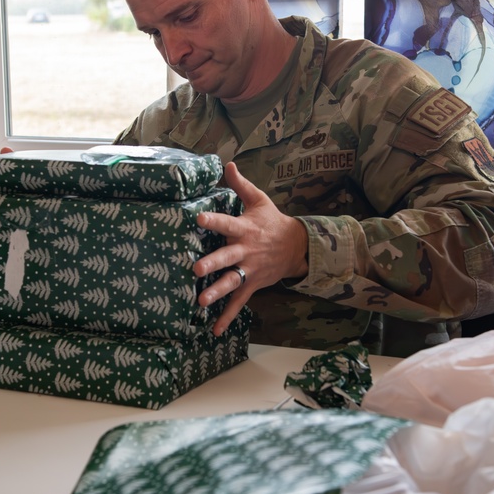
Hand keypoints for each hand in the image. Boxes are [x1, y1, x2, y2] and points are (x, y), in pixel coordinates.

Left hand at [194, 161, 307, 335]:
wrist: (297, 247)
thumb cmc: (272, 221)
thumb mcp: (259, 200)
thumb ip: (240, 185)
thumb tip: (226, 164)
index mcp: (245, 229)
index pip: (227, 222)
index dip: (213, 221)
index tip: (198, 218)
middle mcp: (246, 251)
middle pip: (227, 257)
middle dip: (212, 264)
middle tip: (196, 269)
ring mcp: (249, 270)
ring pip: (231, 282)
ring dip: (217, 292)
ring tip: (200, 301)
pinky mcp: (252, 284)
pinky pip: (238, 302)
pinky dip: (227, 317)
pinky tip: (214, 330)